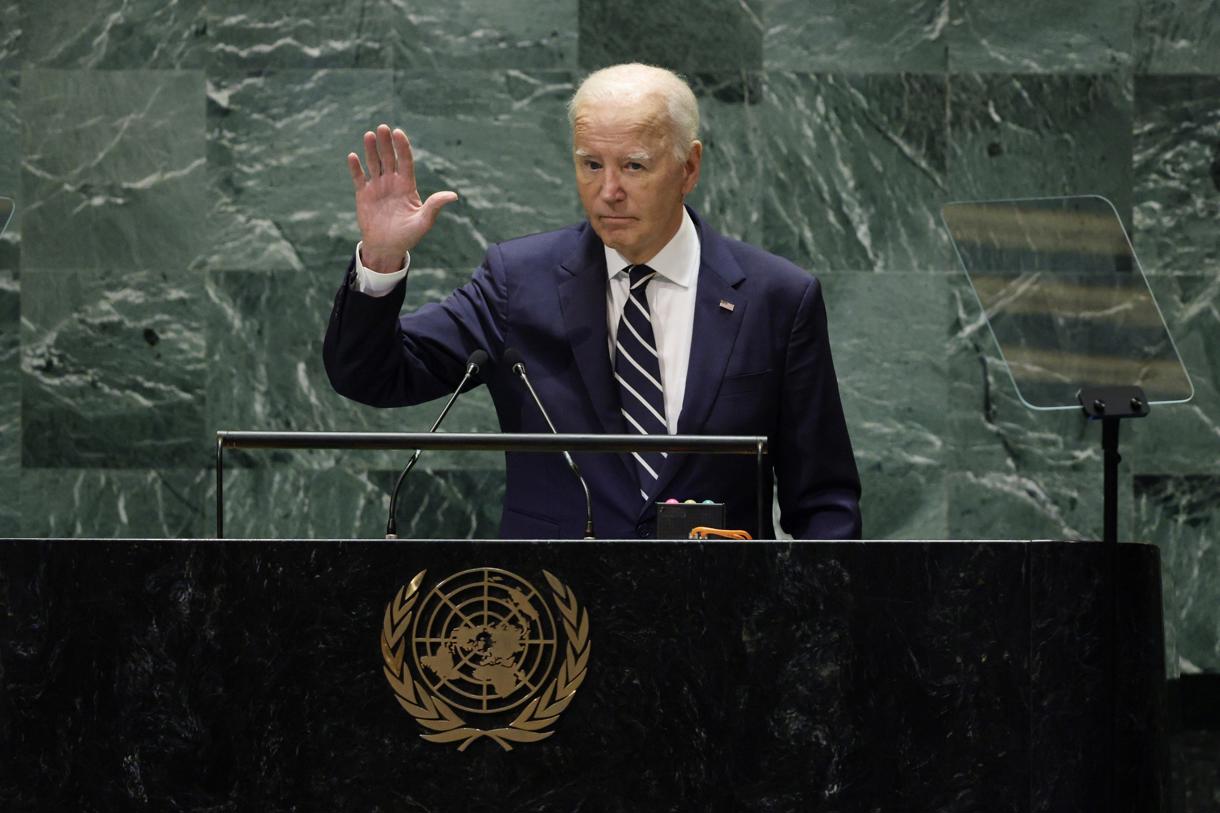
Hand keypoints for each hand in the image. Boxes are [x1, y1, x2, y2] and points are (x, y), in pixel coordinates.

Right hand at [347, 124, 457, 273]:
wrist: (386, 247)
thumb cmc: (407, 236)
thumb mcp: (423, 222)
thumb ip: (434, 206)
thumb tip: (454, 196)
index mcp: (407, 186)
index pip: (405, 161)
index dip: (402, 147)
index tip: (399, 133)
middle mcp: (392, 182)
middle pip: (389, 158)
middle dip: (386, 143)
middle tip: (383, 127)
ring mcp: (377, 187)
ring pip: (374, 163)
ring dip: (371, 150)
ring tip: (369, 135)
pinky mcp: (364, 194)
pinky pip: (359, 177)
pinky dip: (355, 168)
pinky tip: (352, 156)